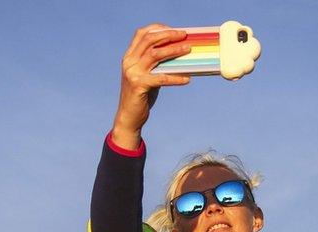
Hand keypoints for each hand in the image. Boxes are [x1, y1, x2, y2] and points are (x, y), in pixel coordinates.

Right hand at [111, 25, 190, 148]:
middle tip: (184, 35)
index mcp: (129, 57)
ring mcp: (132, 73)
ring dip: (174, 50)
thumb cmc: (141, 96)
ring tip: (188, 49)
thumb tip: (178, 54)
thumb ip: (156, 64)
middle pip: (149, 40)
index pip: (141, 33)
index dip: (158, 28)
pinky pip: (161, 78)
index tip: (173, 30)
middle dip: (168, 35)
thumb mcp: (147, 76)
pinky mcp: (138, 85)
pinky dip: (175, 78)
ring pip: (155, 54)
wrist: (129, 117)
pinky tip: (187, 79)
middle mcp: (129, 62)